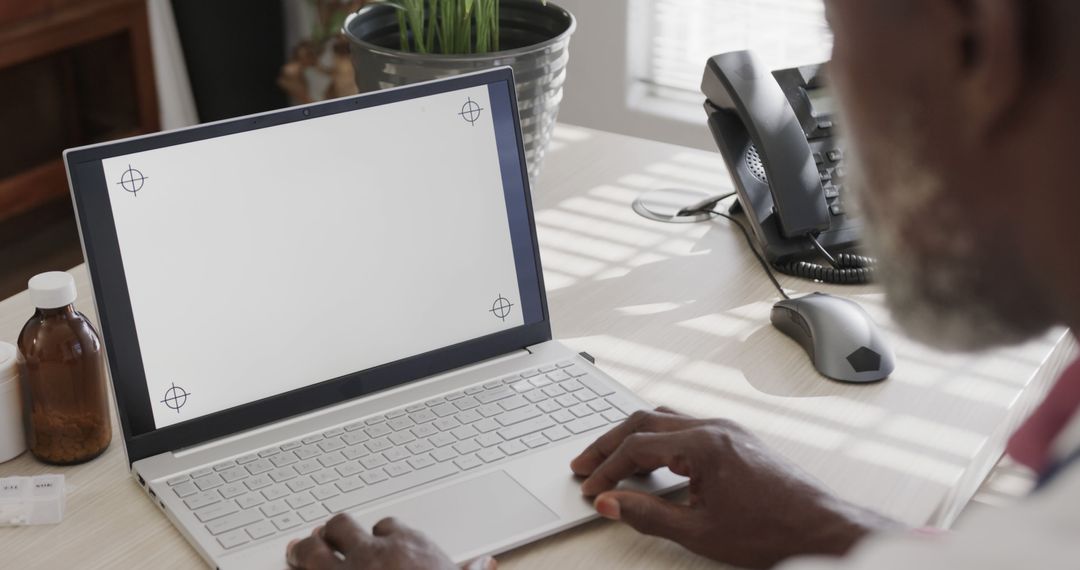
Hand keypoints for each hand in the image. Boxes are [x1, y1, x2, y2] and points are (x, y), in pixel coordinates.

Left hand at [286, 514, 495, 569]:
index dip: (379, 533)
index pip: (386, 525)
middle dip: (333, 531)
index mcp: (406, 547)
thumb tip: (485, 565)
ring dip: (303, 549)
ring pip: (314, 550)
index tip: (376, 539)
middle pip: (343, 526)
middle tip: (325, 535)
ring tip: (296, 549)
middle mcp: (371, 554)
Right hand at [570, 407, 896, 568]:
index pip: (637, 447)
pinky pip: (686, 428)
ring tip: (610, 459)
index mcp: (704, 444)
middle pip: (646, 421)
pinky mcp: (737, 440)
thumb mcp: (700, 532)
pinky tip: (652, 460)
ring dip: (634, 437)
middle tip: (585, 465)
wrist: (823, 528)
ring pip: (666, 419)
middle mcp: (715, 427)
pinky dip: (659, 440)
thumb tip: (609, 503)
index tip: (590, 488)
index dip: (607, 469)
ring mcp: (728, 430)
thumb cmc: (772, 530)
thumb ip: (648, 516)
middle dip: (610, 443)